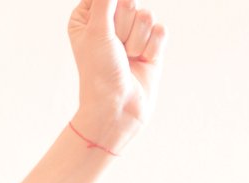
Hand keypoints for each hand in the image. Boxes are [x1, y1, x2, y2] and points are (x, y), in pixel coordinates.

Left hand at [66, 0, 166, 146]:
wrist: (118, 106)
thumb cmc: (100, 72)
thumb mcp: (96, 31)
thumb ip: (105, 1)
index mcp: (87, 19)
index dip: (109, 9)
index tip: (103, 31)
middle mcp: (108, 24)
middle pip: (129, 1)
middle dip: (125, 25)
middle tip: (115, 47)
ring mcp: (131, 34)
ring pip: (147, 15)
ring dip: (137, 40)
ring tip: (126, 58)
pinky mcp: (151, 45)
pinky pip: (161, 30)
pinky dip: (151, 48)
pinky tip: (141, 62)